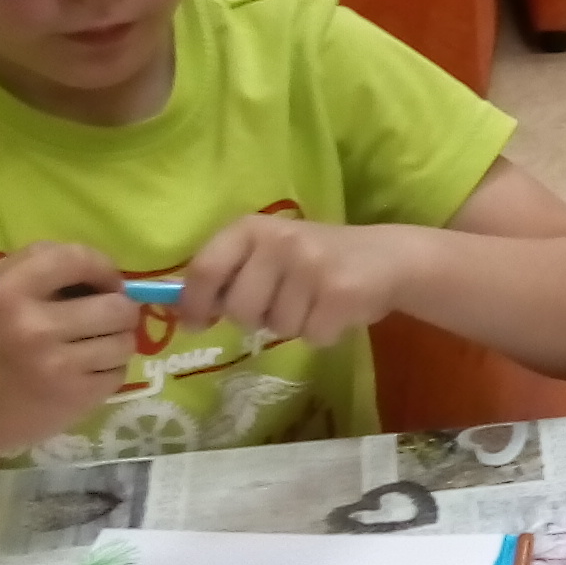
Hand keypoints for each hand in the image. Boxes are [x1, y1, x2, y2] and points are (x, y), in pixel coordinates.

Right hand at [0, 243, 137, 450]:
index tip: (104, 282)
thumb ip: (42, 262)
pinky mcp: (77, 398)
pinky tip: (82, 371)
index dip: (102, 266)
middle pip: (117, 307)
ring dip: (115, 341)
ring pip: (125, 341)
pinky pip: (119, 373)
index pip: (75, 259)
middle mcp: (34, 329)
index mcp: (7, 294)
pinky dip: (108, 370)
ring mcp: (58, 367)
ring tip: (90, 345)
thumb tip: (104, 270)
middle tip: (103, 317)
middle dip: (118, 309)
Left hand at [175, 216, 420, 346]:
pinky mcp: (340, 293)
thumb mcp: (268, 253)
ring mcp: (311, 266)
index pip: (204, 269)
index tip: (197, 323)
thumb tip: (179, 311)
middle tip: (280, 304)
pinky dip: (322, 334)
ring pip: (276, 326)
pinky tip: (335, 311)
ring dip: (293, 325)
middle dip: (256, 318)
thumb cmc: (315, 259)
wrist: (387, 258)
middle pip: (238, 308)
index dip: (193, 303)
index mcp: (253, 228)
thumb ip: (228, 274)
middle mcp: (280, 241)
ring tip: (314, 303)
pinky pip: (311, 336)